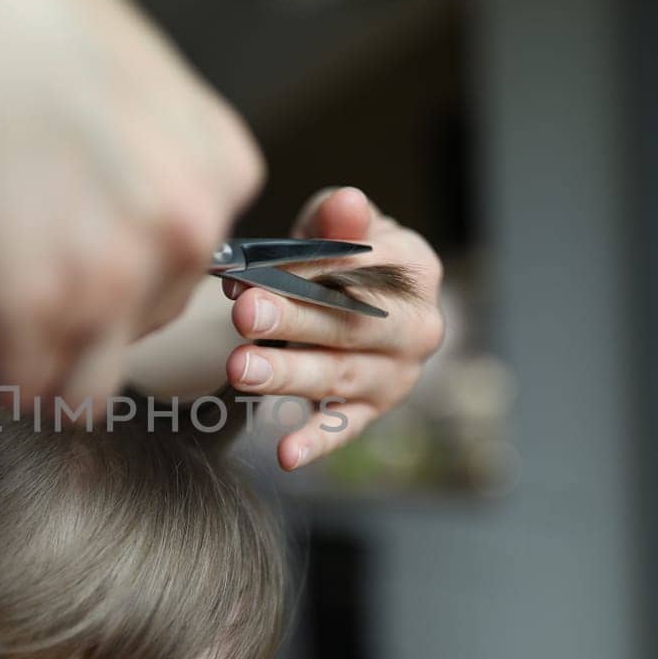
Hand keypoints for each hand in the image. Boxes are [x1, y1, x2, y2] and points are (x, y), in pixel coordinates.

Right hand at [0, 0, 262, 408]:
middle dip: (63, 304)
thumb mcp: (126, 78)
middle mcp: (188, 235)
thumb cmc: (5, 16)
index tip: (42, 218)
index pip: (177, 273)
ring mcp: (113, 282)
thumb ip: (143, 158)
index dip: (103, 260)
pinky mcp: (30, 312)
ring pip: (82, 385)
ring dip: (22, 348)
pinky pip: (14, 388)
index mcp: (220, 174)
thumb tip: (107, 209)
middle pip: (133, 328)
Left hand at [223, 187, 444, 469]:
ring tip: (240, 369)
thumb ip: (337, 220)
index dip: (312, 268)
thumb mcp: (337, 230)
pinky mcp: (372, 411)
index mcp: (416, 269)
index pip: (366, 268)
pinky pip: (342, 429)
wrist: (354, 300)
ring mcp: (396, 375)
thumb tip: (347, 203)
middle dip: (295, 320)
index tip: (263, 266)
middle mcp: (417, 328)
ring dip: (289, 375)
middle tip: (246, 314)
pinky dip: (315, 443)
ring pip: (339, 377)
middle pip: (352, 325)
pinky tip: (285, 455)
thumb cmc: (340, 259)